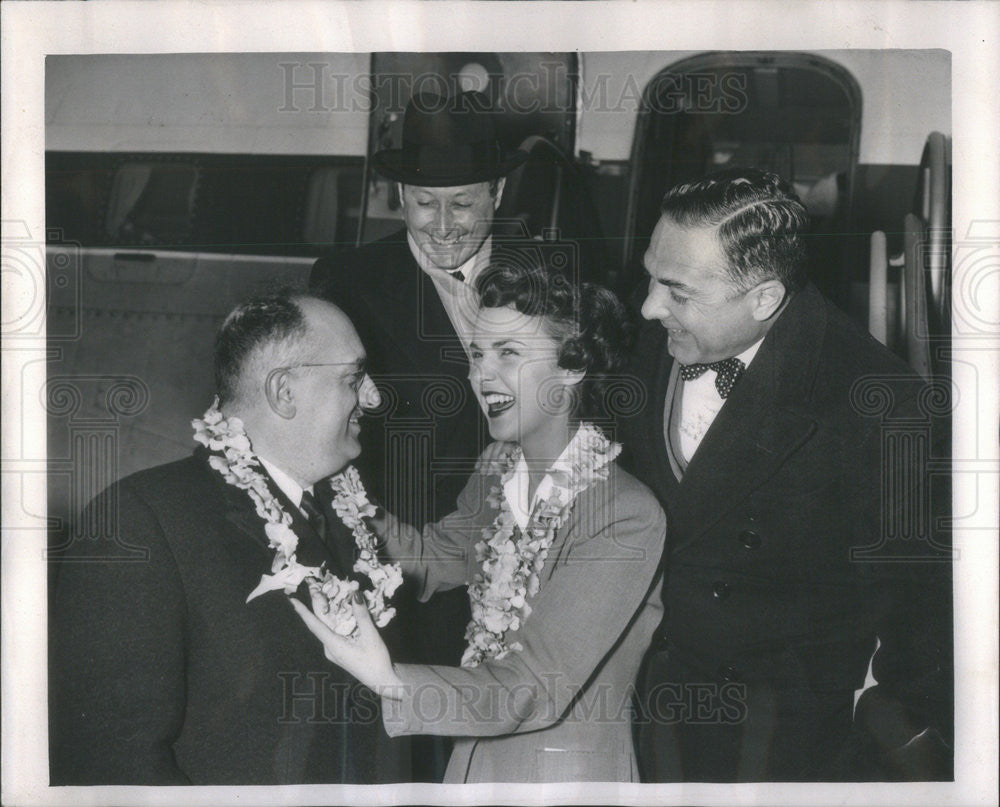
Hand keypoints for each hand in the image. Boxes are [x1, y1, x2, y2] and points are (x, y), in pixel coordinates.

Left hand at [289, 592, 403, 698]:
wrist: (383, 682)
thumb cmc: (376, 661)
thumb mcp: (371, 637)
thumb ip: (362, 615)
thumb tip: (355, 594)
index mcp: (333, 646)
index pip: (314, 625)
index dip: (303, 612)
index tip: (292, 600)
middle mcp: (330, 649)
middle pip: (319, 624)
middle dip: (315, 606)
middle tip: (314, 588)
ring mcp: (334, 651)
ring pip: (327, 628)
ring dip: (326, 612)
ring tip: (325, 595)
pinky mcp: (341, 651)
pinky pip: (333, 632)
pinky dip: (334, 620)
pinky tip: (340, 612)